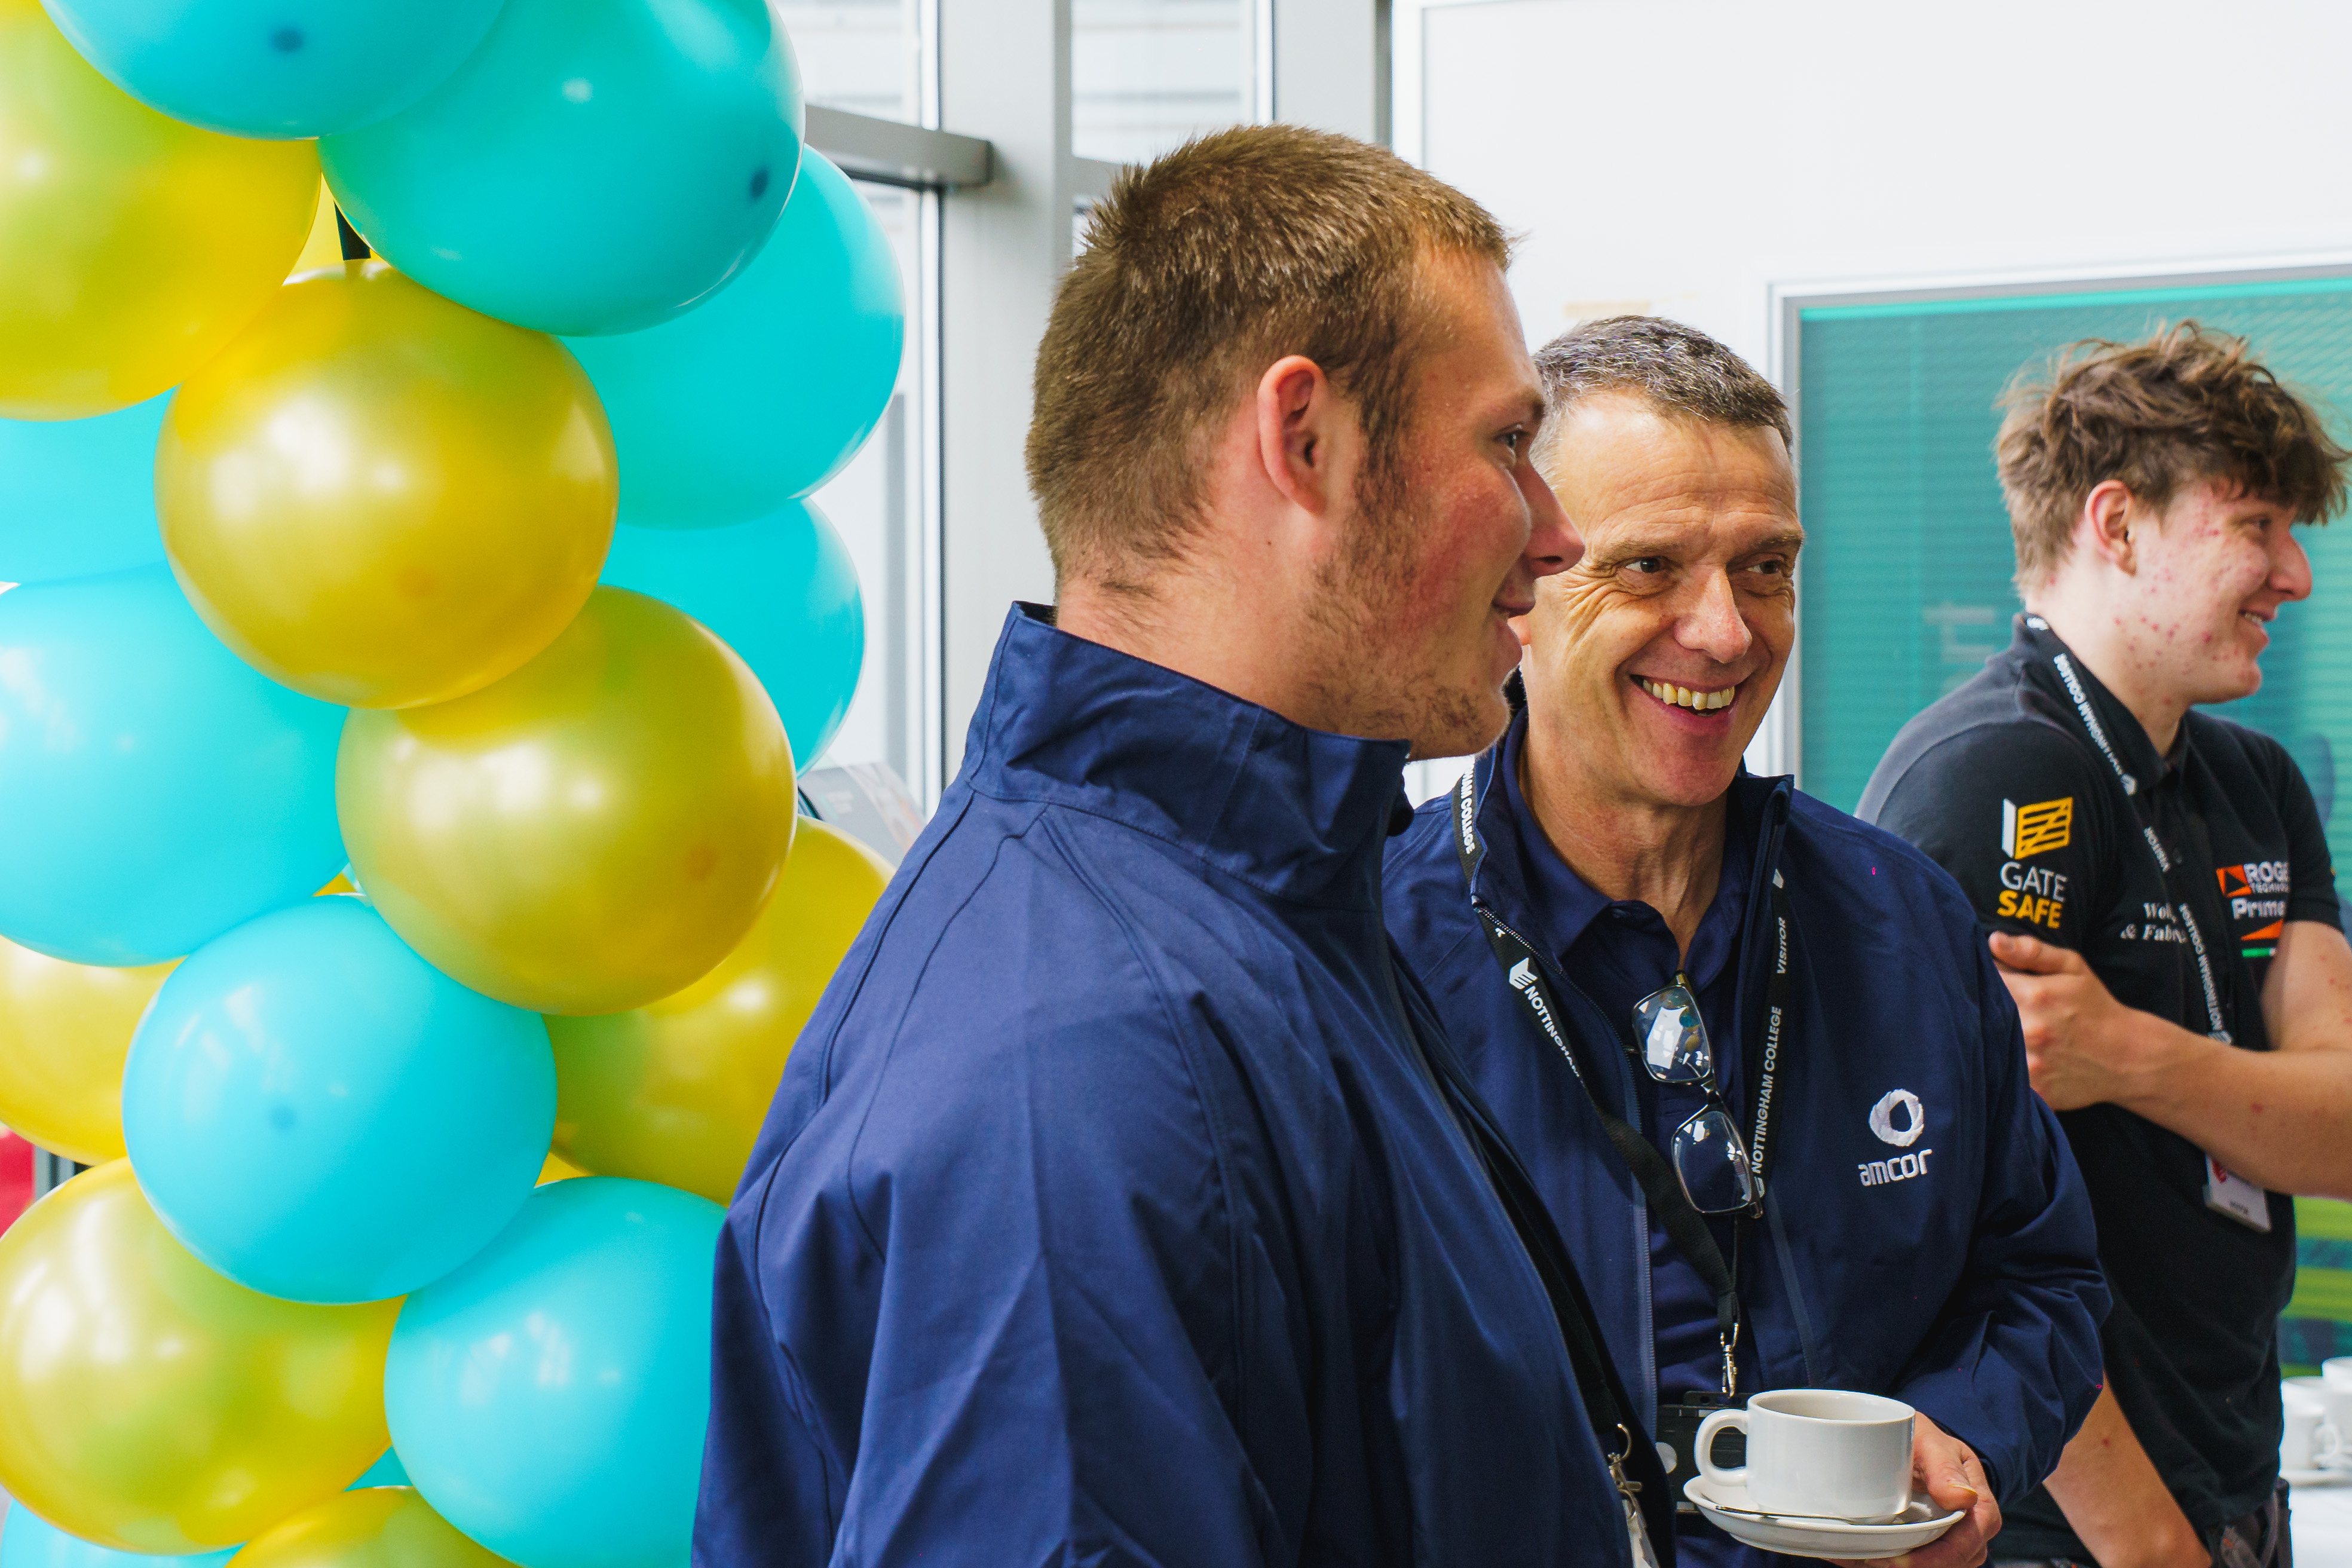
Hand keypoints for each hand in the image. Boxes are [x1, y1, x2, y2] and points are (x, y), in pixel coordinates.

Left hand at [1832, 1423, 1997, 1567]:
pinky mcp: (1925, 1543)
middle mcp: (1968, 1529)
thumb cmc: (1920, 1438)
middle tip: (1872, 1561)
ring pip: (1934, 1566)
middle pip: (1952, 1562)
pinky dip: (1886, 1561)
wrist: (1900, 1437)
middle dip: (1916, 1566)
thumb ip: (1945, 1467)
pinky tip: (1857, 1556)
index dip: (1939, 1557)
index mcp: (1979, 1505)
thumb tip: (1964, 1498)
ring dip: (1898, 1565)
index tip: (1902, 1559)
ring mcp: (1948, 1539)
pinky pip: (1912, 1561)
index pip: (1970, 1541)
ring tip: (1862, 1558)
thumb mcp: (1930, 1441)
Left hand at [1988, 931, 2134, 1110]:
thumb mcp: (2073, 968)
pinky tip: (2007, 1060)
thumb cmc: (2096, 1007)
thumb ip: (2032, 951)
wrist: (2129, 1056)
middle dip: (1981, 1007)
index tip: (1986, 979)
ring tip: (1999, 1033)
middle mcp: (2030, 1030)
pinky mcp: (2035, 1091)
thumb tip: (1993, 940)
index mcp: (2036, 995)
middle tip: (1992, 1008)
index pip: (1985, 980)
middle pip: (1981, 1014)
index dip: (1981, 977)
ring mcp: (2031, 1064)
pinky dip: (1999, 1067)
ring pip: (1986, 1046)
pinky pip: (2001, 1077)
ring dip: (1987, 1038)